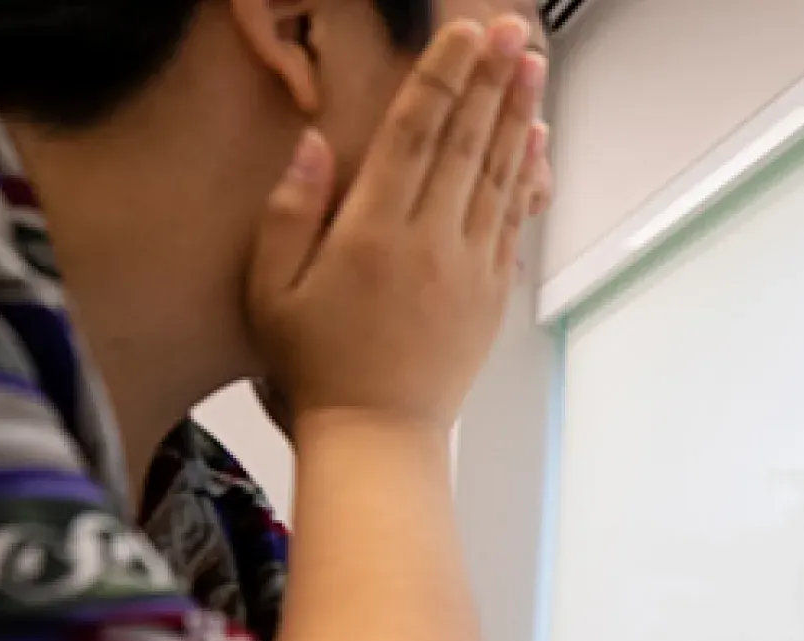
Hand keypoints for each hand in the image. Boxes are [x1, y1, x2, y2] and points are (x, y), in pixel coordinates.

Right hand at [247, 15, 550, 432]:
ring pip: (499, 175)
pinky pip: (513, 219)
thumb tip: (313, 145)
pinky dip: (526, 174)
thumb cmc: (315, 367)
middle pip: (469, 143)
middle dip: (493, 80)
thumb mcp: (271, 289)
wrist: (378, 437)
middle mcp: (431, 242)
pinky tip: (533, 139)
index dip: (444, 76)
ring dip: (518, 115)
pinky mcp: (491, 293)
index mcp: (373, 232)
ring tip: (533, 65)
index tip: (466, 34)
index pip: (416, 134)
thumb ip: (289, 212)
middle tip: (516, 31)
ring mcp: (469, 267)